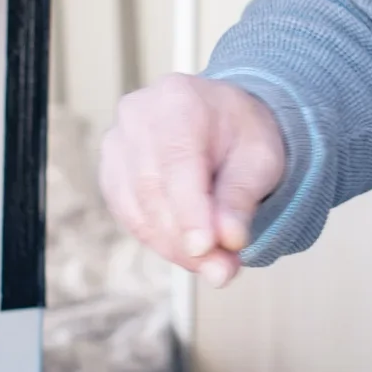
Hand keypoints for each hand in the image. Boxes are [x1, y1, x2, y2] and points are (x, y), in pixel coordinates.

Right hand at [99, 75, 285, 286]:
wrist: (224, 118)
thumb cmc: (244, 134)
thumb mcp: (260, 159)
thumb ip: (241, 197)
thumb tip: (227, 241)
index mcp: (178, 100)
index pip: (177, 163)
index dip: (190, 212)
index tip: (206, 249)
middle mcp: (136, 117)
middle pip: (152, 190)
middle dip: (186, 239)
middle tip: (223, 270)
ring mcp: (116, 144)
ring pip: (136, 209)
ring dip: (174, 247)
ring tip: (215, 266)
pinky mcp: (111, 173)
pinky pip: (130, 216)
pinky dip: (160, 240)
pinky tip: (190, 252)